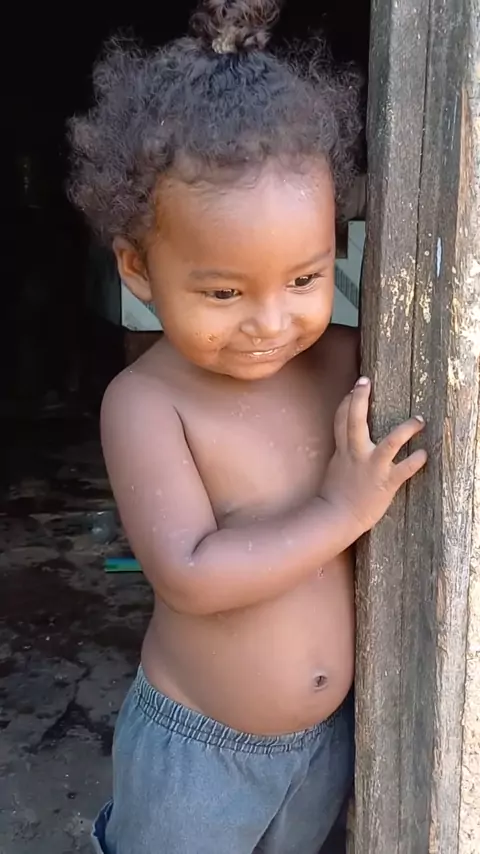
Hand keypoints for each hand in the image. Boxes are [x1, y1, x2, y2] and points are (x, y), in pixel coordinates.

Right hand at [320, 377, 426, 533]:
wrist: (336, 517)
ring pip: (390, 443)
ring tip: (420, 420)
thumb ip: (344, 452)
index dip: (348, 401)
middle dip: (359, 400)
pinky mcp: (386, 483)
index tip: (356, 387)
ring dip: (406, 430)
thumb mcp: (336, 467)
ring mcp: (372, 468)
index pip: (341, 419)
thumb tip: (348, 441)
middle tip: (365, 382)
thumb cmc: (335, 494)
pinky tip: (425, 454)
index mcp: (343, 450)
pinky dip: (416, 461)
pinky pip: (404, 469)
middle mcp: (356, 454)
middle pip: (355, 421)